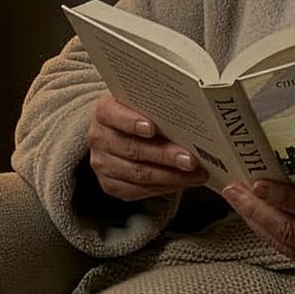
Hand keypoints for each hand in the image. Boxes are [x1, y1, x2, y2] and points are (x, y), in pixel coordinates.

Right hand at [87, 93, 207, 200]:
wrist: (122, 130)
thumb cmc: (139, 113)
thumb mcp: (144, 103)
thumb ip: (158, 107)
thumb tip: (189, 117)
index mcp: (104, 112)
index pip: (112, 114)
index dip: (131, 121)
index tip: (153, 128)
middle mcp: (99, 138)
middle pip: (131, 149)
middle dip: (164, 156)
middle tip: (190, 160)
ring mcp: (103, 163)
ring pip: (137, 174)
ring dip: (171, 176)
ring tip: (195, 174)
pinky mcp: (110, 184)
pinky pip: (138, 191)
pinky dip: (165, 187)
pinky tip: (183, 182)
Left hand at [222, 180, 294, 281]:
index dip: (281, 196)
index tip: (256, 182)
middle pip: (288, 229)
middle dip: (255, 209)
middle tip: (230, 187)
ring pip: (285, 245)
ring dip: (257, 223)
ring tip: (235, 201)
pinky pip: (294, 255)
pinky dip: (273, 237)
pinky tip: (258, 223)